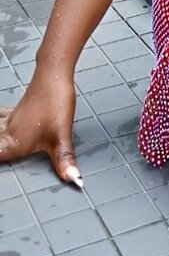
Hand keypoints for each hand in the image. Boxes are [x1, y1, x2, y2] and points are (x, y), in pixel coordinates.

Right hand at [0, 66, 81, 187]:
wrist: (53, 75)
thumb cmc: (55, 102)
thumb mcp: (62, 136)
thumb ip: (64, 160)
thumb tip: (74, 180)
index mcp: (15, 143)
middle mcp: (8, 133)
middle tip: (1, 153)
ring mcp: (10, 121)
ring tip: (0, 144)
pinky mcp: (16, 112)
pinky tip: (0, 124)